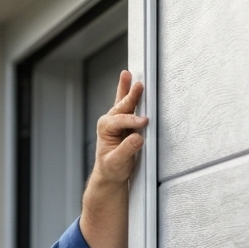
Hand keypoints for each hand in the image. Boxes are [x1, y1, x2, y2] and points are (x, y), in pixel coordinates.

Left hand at [91, 70, 147, 186]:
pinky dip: (129, 91)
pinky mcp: (126, 120)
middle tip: (139, 85)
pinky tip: (128, 78)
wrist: (111, 172)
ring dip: (128, 88)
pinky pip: (128, 103)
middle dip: (131, 96)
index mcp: (105, 129)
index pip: (121, 122)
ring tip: (127, 75)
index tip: (144, 123)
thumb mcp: (117, 162)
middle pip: (122, 106)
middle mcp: (109, 121)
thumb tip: (138, 138)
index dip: (132, 121)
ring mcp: (117, 119)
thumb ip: (126, 150)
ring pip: (124, 101)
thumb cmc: (112, 168)